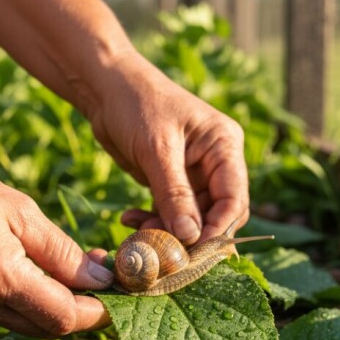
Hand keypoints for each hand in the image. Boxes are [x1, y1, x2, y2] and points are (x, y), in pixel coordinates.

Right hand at [0, 154, 113, 337]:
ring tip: (79, 269)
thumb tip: (101, 280)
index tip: (119, 290)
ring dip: (59, 306)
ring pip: (31, 325)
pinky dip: (33, 302)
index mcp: (0, 280)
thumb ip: (62, 252)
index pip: (64, 317)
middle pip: (50, 328)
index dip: (98, 310)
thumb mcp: (20, 210)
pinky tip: (43, 273)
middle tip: (104, 276)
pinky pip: (9, 316)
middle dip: (84, 309)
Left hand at [86, 53, 249, 244]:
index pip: (235, 199)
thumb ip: (175, 194)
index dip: (217, 228)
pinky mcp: (172, 182)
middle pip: (217, 214)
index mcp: (225, 147)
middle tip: (164, 252)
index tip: (192, 251)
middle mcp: (216, 163)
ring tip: (138, 234)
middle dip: (192, 236)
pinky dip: (152, 222)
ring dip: (166, 232)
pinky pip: (170, 214)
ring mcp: (194, 174)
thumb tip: (191, 237)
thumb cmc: (135, 104)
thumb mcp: (156, 150)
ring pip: (191, 220)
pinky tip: (129, 220)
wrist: (104, 87)